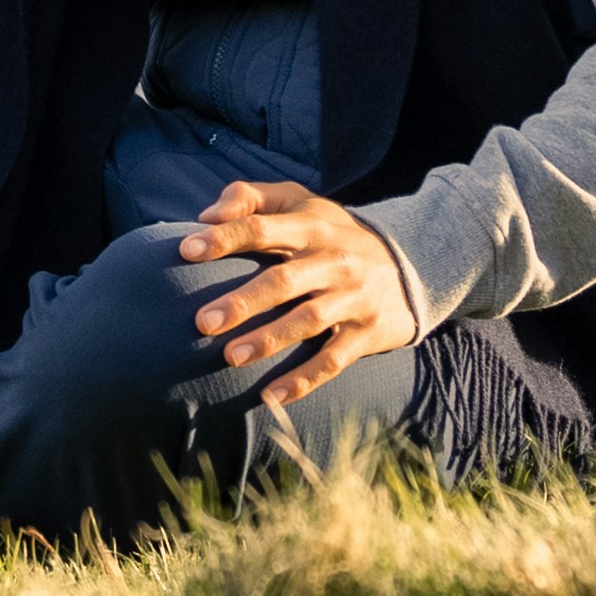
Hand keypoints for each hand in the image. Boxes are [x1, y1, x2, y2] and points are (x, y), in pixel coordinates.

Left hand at [176, 183, 412, 402]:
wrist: (409, 263)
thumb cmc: (331, 232)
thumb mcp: (298, 202)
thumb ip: (250, 198)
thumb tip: (204, 217)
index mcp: (312, 226)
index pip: (263, 227)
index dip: (224, 237)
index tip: (185, 250)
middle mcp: (334, 260)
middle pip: (284, 280)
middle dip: (243, 301)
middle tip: (203, 322)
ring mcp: (353, 298)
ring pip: (308, 321)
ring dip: (268, 340)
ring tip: (230, 357)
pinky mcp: (367, 333)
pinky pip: (333, 360)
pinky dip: (302, 380)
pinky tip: (269, 396)